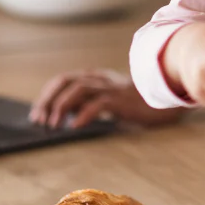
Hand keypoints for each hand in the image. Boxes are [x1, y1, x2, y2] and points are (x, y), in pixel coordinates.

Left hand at [29, 68, 186, 128]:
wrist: (168, 100)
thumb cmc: (138, 103)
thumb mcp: (110, 100)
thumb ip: (89, 102)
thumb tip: (63, 116)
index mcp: (95, 78)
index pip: (63, 80)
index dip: (46, 96)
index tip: (36, 115)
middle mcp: (100, 79)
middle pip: (65, 82)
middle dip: (48, 100)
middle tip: (40, 121)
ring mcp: (111, 87)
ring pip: (78, 90)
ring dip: (61, 107)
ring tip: (53, 125)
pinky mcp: (122, 99)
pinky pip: (99, 104)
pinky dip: (84, 114)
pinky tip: (75, 126)